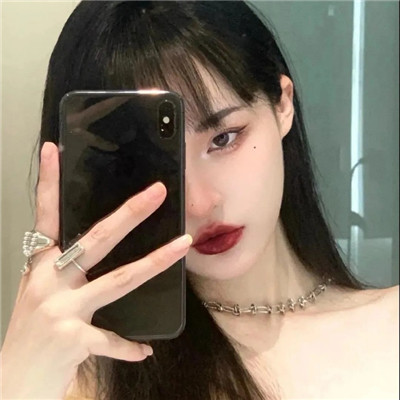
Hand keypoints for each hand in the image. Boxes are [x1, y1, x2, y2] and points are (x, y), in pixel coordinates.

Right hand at [1, 142, 191, 398]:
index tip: (54, 151)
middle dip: (129, 213)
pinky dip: (129, 347)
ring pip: (118, 279)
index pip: (45, 216)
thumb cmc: (31, 337)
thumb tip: (102, 259)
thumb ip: (68, 274)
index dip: (48, 183)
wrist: (11, 383)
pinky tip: (145, 351)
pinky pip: (111, 339)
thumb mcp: (43, 296)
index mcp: (42, 267)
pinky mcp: (72, 339)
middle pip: (96, 239)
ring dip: (155, 262)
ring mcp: (61, 309)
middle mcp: (50, 282)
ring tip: (183, 245)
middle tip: (157, 191)